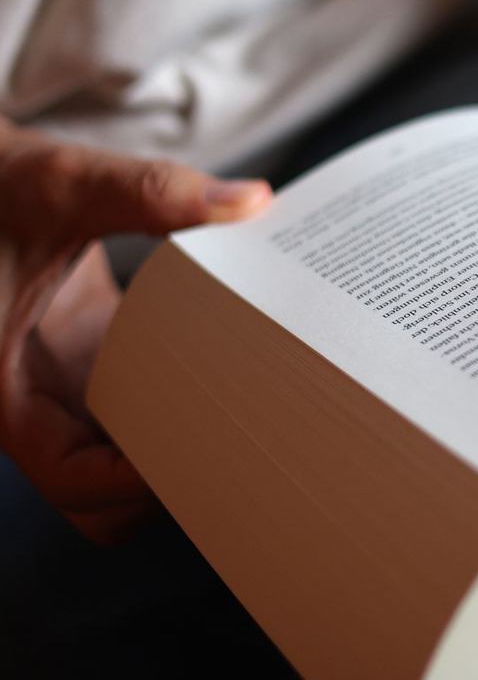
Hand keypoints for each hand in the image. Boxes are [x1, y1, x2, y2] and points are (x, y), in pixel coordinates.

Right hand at [0, 119, 270, 541]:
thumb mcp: (62, 182)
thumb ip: (151, 192)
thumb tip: (250, 201)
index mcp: (4, 393)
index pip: (75, 480)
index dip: (143, 483)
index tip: (217, 452)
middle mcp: (31, 400)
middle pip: (101, 496)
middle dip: (167, 480)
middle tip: (246, 439)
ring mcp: (59, 382)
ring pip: (117, 461)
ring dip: (173, 444)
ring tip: (246, 407)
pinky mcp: (85, 354)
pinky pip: (132, 407)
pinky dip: (175, 400)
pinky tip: (228, 361)